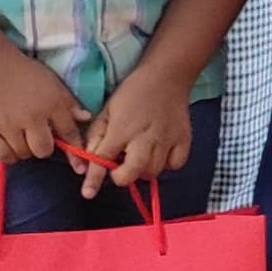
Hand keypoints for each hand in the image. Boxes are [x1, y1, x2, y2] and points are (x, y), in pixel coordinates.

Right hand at [0, 48, 87, 171]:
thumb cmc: (21, 70)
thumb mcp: (51, 81)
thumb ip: (68, 102)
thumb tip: (85, 118)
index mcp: (52, 104)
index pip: (69, 133)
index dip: (76, 152)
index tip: (80, 167)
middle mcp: (33, 117)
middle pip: (45, 150)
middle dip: (43, 147)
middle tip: (36, 137)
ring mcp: (9, 125)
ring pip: (24, 154)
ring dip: (24, 149)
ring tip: (19, 136)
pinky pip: (3, 156)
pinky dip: (8, 155)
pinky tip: (8, 146)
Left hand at [82, 67, 199, 191]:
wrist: (166, 77)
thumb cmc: (132, 93)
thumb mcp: (107, 111)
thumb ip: (97, 136)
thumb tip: (89, 161)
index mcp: (121, 129)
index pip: (103, 158)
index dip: (93, 179)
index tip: (88, 193)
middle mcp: (144, 138)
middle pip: (132, 173)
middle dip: (122, 176)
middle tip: (120, 166)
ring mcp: (166, 140)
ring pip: (153, 172)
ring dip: (143, 169)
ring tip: (140, 155)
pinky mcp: (183, 140)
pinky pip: (175, 165)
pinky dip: (166, 164)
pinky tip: (160, 153)